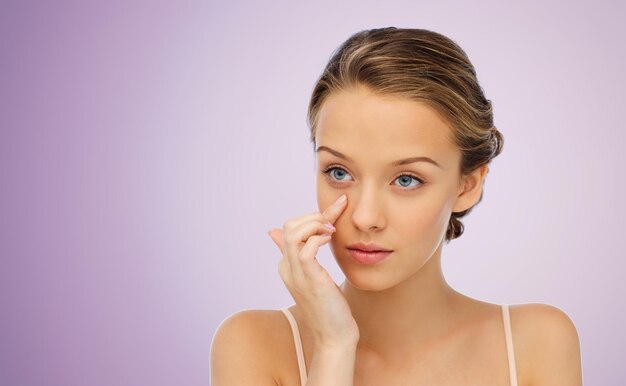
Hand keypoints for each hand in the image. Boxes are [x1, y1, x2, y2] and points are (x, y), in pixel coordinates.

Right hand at [268, 194, 359, 347]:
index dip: (311, 216)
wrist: (334, 336)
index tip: (335, 210)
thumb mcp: (315, 277)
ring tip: (332, 229)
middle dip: (313, 216)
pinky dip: (319, 238)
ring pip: (294, 233)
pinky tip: (332, 240)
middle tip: (334, 220)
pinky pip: (306, 249)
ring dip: (316, 223)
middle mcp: (287, 268)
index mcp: (287, 266)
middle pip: (289, 226)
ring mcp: (296, 274)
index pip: (290, 229)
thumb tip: (300, 241)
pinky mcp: (310, 280)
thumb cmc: (330, 307)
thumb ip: (305, 256)